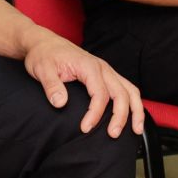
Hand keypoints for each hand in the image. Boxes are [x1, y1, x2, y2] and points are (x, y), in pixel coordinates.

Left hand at [23, 35, 143, 136]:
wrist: (45, 43)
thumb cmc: (44, 55)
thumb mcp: (42, 69)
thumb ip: (51, 86)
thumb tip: (60, 103)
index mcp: (88, 66)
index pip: (99, 94)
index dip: (95, 113)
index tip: (85, 128)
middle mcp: (102, 68)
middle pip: (121, 93)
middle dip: (120, 116)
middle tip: (113, 134)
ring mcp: (106, 71)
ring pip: (130, 90)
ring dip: (135, 110)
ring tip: (136, 130)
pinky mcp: (106, 75)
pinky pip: (126, 88)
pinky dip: (132, 103)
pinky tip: (132, 116)